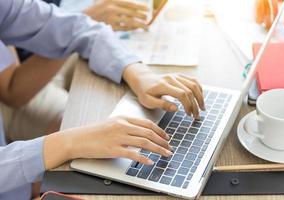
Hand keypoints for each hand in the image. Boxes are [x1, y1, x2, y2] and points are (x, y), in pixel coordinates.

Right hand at [44, 116, 171, 169]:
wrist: (77, 139)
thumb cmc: (94, 132)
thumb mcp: (112, 123)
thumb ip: (126, 126)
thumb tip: (141, 133)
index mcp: (123, 119)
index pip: (147, 124)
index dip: (159, 130)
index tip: (166, 136)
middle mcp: (122, 126)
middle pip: (148, 133)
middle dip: (162, 140)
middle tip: (169, 146)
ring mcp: (118, 138)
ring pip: (144, 143)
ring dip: (158, 149)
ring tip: (166, 154)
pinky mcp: (113, 149)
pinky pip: (133, 154)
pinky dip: (144, 158)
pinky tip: (150, 162)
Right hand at [84, 0, 148, 30]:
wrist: (85, 19)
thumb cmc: (98, 10)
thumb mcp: (106, 1)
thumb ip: (119, 3)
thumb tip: (135, 6)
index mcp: (112, 0)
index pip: (130, 3)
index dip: (140, 7)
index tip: (147, 9)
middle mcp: (112, 8)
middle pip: (132, 13)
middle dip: (142, 16)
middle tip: (147, 19)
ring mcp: (111, 18)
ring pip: (130, 22)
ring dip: (139, 25)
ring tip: (146, 27)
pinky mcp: (110, 27)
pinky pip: (124, 28)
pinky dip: (131, 29)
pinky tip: (136, 29)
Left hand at [123, 63, 205, 118]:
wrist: (143, 80)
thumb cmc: (145, 92)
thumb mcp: (148, 101)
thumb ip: (162, 105)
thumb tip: (176, 109)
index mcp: (163, 85)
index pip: (181, 94)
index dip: (188, 105)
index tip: (189, 115)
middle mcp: (171, 78)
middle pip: (189, 90)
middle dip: (195, 104)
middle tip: (197, 116)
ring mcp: (176, 75)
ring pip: (194, 84)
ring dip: (200, 97)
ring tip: (202, 108)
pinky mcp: (179, 75)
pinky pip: (193, 80)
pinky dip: (199, 89)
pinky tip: (200, 98)